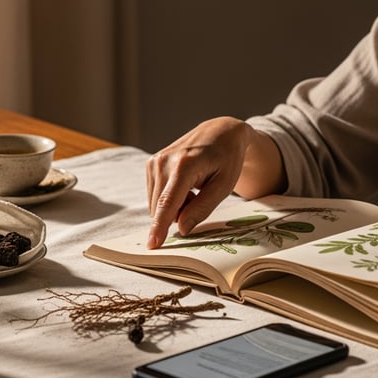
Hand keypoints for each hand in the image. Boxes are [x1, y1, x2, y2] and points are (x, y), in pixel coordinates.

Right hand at [146, 117, 278, 248]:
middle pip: (161, 208)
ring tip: (194, 189)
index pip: (168, 203)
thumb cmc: (227, 159)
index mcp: (184, 165)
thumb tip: (181, 229)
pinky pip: (155, 196)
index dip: (159, 227)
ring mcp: (154, 161)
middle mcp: (163, 162)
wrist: (220, 131)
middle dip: (178, 213)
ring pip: (156, 204)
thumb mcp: (224, 186)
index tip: (152, 245)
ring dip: (174, 206)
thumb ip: (202, 208)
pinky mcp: (151, 164)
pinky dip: (170, 198)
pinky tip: (185, 185)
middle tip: (199, 196)